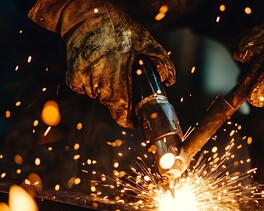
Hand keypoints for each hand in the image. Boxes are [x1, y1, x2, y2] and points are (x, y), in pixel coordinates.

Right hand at [29, 0, 174, 126]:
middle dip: (120, 97)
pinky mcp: (72, 76)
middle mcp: (98, 83)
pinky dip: (91, 82)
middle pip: (111, 104)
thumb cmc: (118, 28)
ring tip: (111, 68)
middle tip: (125, 80)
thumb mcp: (146, 41)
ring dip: (105, 88)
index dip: (129, 119)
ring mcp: (83, 80)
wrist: (87, 14)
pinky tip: (97, 66)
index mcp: (117, 79)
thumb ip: (161, 62)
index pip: (122, 113)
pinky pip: (84, 88)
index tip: (135, 120)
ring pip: (98, 96)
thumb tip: (169, 81)